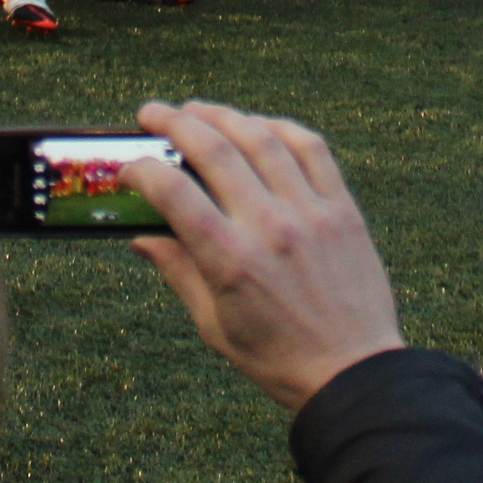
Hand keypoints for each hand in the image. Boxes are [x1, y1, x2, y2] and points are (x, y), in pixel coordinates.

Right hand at [126, 100, 405, 414]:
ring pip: (263, 138)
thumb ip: (178, 272)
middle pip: (215, 150)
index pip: (174, 194)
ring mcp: (310, 213)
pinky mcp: (342, 209)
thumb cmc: (278, 358)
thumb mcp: (214, 325)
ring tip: (198, 110)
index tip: (129, 167)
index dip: (142, 170)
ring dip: (224, 115)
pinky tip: (259, 124)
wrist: (353, 372)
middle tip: (152, 113)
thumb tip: (139, 238)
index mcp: (231, 261)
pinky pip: (312, 148)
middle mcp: (270, 227)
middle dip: (175, 123)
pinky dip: (281, 127)